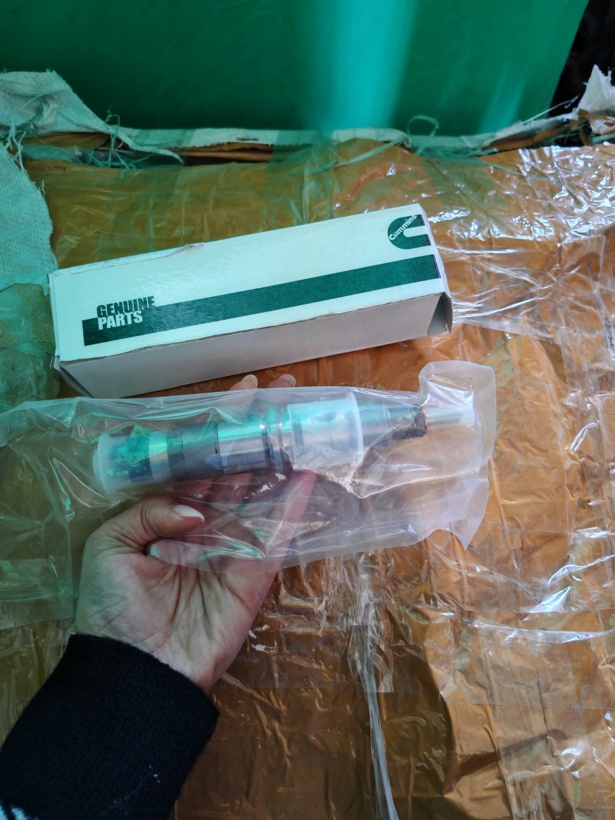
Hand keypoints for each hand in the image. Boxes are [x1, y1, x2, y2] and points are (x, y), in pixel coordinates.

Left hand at [75, 373, 309, 691]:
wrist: (136, 668)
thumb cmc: (113, 606)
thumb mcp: (109, 545)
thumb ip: (150, 510)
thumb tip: (196, 507)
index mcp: (169, 512)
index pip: (200, 460)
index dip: (220, 426)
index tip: (244, 392)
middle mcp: (206, 523)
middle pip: (237, 468)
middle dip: (258, 431)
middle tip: (284, 393)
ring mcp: (234, 545)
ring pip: (262, 492)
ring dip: (282, 457)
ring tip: (302, 420)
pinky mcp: (256, 572)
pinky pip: (278, 533)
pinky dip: (295, 503)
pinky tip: (308, 471)